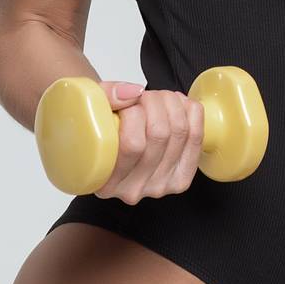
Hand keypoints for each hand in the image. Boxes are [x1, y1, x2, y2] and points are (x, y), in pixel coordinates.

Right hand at [92, 81, 204, 204]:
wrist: (109, 148)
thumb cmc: (96, 130)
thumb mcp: (88, 109)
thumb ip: (105, 97)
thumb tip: (133, 92)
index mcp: (104, 182)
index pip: (132, 144)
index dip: (134, 111)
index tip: (127, 99)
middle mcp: (133, 190)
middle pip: (160, 135)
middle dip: (155, 102)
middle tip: (143, 95)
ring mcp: (160, 187)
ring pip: (180, 133)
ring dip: (172, 104)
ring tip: (158, 97)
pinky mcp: (181, 179)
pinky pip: (196, 140)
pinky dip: (192, 113)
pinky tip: (180, 104)